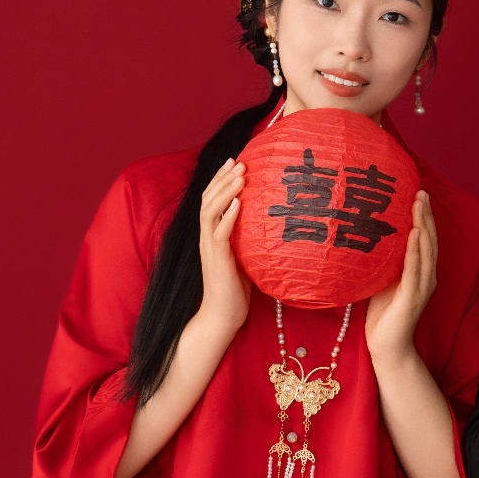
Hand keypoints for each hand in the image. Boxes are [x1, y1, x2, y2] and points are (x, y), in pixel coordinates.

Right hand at [197, 158, 250, 334]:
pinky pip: (219, 234)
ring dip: (225, 191)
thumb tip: (270, 220)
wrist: (223, 316)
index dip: (221, 180)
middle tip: (238, 161)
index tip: (234, 161)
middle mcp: (208, 237)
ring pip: (210, 212)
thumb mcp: (245, 256)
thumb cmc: (237, 288)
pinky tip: (238, 203)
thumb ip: (249, 237)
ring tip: (240, 176)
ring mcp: (210, 248)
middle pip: (208, 200)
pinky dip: (228, 216)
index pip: (212, 200)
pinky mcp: (217, 260)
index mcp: (213, 234)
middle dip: (223, 178)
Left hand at [366, 190, 437, 365]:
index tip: (417, 194)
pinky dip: (416, 251)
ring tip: (419, 204)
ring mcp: (421, 287)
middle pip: (429, 239)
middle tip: (421, 191)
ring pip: (426, 250)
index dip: (423, 216)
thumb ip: (383, 262)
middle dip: (426, 214)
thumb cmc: (382, 315)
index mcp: (420, 272)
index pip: (425, 239)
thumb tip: (366, 236)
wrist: (387, 348)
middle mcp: (426, 276)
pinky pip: (415, 270)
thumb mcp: (382, 281)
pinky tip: (415, 234)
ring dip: (423, 225)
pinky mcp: (412, 298)